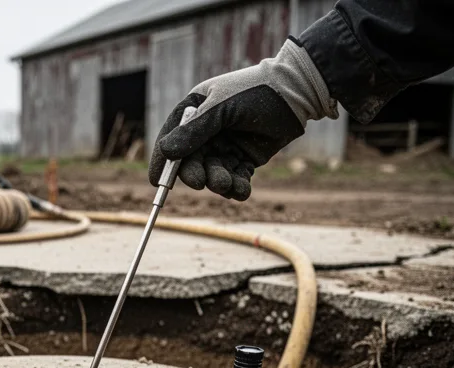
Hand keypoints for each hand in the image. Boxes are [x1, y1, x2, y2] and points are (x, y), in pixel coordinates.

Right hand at [149, 40, 337, 199]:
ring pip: (213, 173)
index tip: (156, 182)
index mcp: (194, 112)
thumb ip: (194, 131)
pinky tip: (241, 190)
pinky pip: (235, 178)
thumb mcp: (221, 108)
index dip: (163, 161)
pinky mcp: (245, 159)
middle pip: (191, 161)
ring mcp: (226, 146)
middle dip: (195, 174)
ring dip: (218, 183)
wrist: (296, 93)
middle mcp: (207, 131)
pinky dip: (237, 188)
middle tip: (202, 182)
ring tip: (229, 185)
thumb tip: (166, 151)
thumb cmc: (255, 91)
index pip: (171, 139)